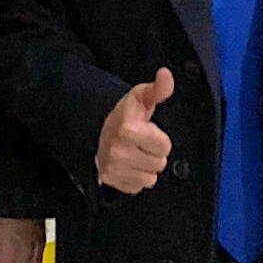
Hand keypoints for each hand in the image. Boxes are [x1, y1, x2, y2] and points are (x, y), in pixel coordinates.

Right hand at [97, 68, 174, 193]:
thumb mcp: (141, 98)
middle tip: (141, 144)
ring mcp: (112, 169)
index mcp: (127, 130)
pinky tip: (129, 165)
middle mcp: (117, 152)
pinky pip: (137, 187)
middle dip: (154, 154)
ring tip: (136, 154)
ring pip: (150, 178)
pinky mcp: (110, 182)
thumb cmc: (125, 116)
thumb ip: (158, 89)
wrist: (96, 132)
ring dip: (146, 167)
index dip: (160, 139)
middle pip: (159, 164)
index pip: (164, 147)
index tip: (148, 131)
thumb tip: (166, 75)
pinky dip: (135, 178)